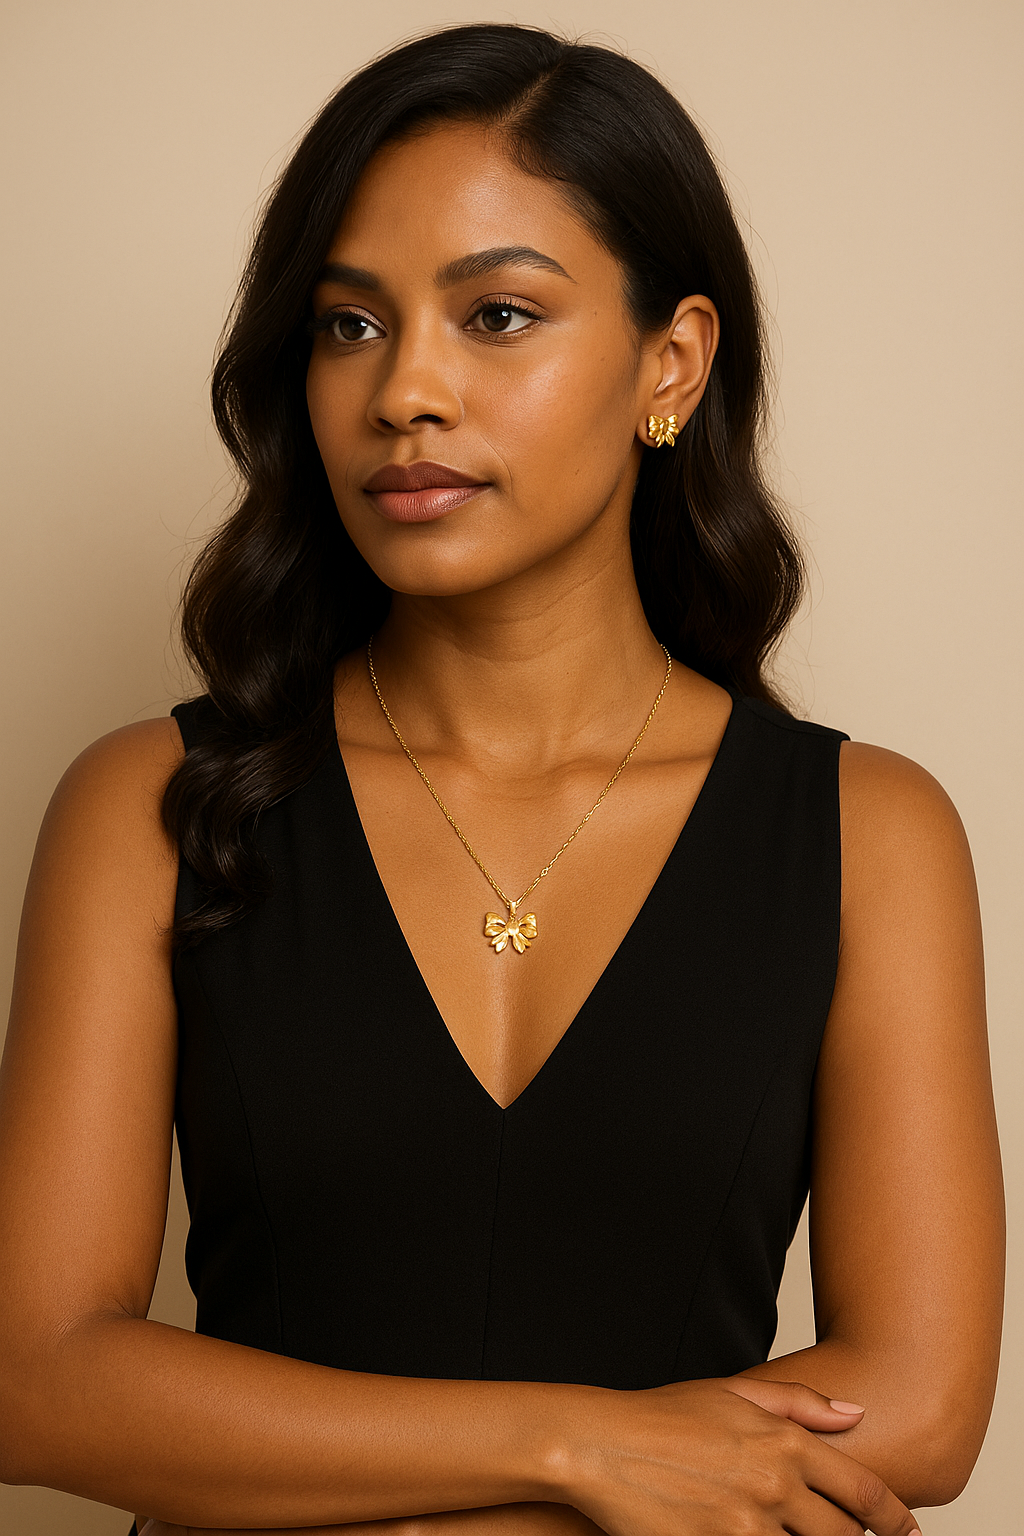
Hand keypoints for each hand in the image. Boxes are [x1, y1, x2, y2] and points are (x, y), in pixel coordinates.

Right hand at [562, 1375, 921, 1535]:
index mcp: (784, 1442)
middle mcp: (774, 1485)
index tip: (910, 1532)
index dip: (895, 1518)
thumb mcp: (735, 1393)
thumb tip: (856, 1414)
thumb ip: (800, 1405)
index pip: (862, 1490)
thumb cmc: (664, 1416)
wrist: (602, 1445)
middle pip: (842, 1535)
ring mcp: (745, 1526)